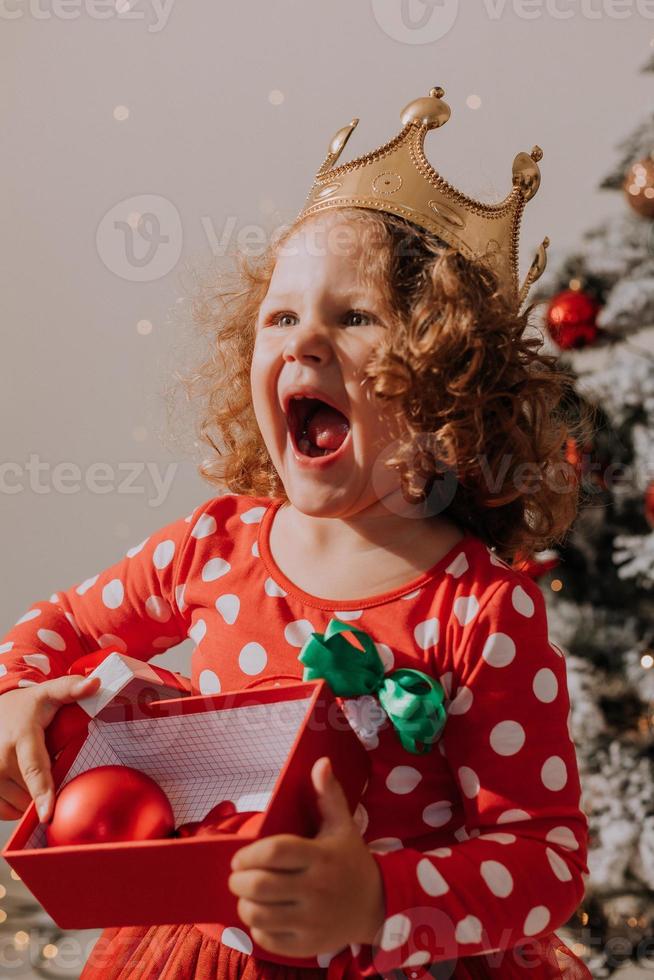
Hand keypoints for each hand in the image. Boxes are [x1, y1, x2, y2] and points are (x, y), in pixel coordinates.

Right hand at [0, 674, 100, 822]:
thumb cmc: (27, 706)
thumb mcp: (49, 693)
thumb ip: (72, 688)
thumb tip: (96, 684)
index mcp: (22, 737)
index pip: (34, 769)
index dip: (42, 793)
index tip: (47, 814)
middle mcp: (1, 758)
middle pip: (32, 792)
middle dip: (47, 786)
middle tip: (46, 761)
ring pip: (20, 804)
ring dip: (31, 795)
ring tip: (31, 768)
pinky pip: (6, 810)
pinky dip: (17, 804)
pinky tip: (21, 784)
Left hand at [228, 756, 384, 958]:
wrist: (377, 906)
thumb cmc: (351, 861)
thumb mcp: (342, 826)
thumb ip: (328, 794)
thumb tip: (321, 763)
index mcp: (320, 857)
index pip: (274, 852)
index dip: (249, 853)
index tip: (240, 856)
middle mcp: (316, 890)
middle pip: (260, 886)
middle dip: (238, 880)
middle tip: (237, 875)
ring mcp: (311, 921)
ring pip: (259, 915)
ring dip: (244, 904)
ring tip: (247, 894)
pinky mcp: (307, 945)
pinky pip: (267, 940)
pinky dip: (257, 929)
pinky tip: (263, 915)